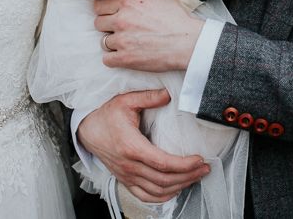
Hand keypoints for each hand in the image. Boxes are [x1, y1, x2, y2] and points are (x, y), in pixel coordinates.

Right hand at [78, 90, 209, 201]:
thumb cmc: (106, 115)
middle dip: (189, 176)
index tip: (199, 159)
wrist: (87, 130)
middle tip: (204, 168)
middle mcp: (130, 165)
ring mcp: (127, 175)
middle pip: (164, 179)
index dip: (184, 164)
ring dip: (180, 186)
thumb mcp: (125, 100)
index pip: (163, 162)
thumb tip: (168, 95)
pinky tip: (175, 189)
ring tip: (195, 177)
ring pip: (158, 190)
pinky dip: (163, 197)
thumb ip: (148, 97)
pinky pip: (146, 196)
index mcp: (131, 146)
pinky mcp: (126, 180)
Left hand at [95, 0, 202, 71]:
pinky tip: (122, 56)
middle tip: (118, 29)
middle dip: (107, 26)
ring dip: (112, 43)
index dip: (104, 10)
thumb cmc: (177, 19)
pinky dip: (113, 58)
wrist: (188, 42)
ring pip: (103, 41)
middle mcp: (122, 20)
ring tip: (124, 43)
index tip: (110, 14)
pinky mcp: (126, 58)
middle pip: (98, 22)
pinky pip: (107, 59)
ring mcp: (122, 40)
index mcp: (128, 3)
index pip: (99, 5)